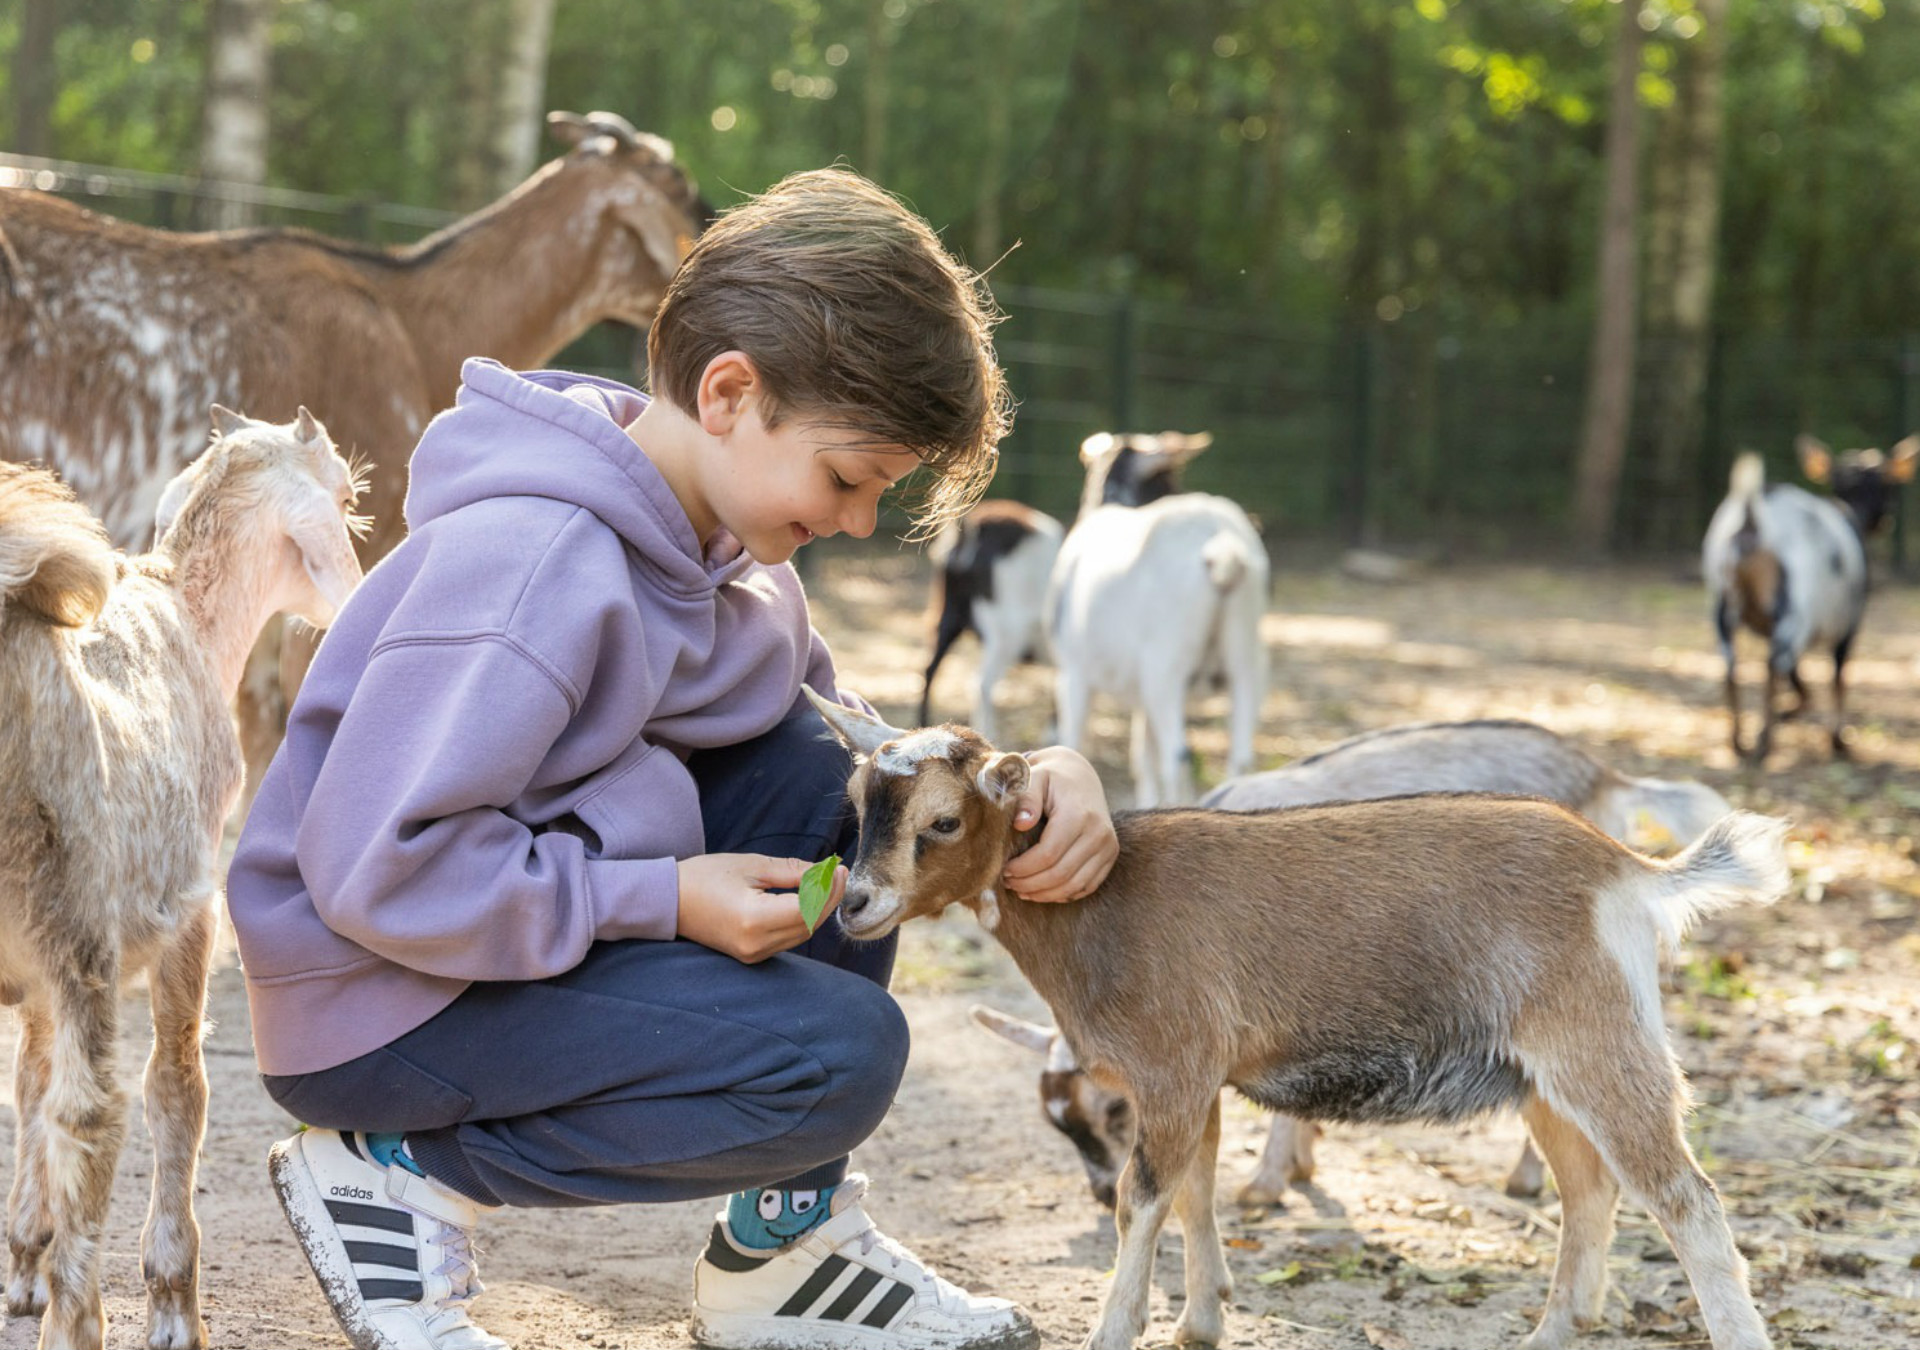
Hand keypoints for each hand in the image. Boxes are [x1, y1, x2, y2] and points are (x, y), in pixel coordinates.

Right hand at [675, 853, 844, 961]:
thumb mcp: (751, 865)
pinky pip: (787, 939)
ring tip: (825, 883)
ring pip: (801, 935)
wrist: (669, 901)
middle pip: (809, 925)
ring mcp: (752, 954)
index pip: (808, 909)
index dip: (828, 889)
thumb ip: (792, 871)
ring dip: (818, 910)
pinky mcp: (750, 955)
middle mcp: (755, 944)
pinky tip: (806, 899)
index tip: (838, 868)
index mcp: (754, 919)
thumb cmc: (705, 877)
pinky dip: (802, 920)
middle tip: (837, 873)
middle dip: (828, 899)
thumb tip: (825, 872)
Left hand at [1001, 747, 1117, 902]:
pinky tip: (1042, 891)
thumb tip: (1021, 823)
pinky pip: (1087, 886)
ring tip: (1022, 890)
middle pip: (1061, 874)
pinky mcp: (1110, 856)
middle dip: (1030, 884)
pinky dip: (1063, 894)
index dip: (1023, 868)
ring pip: (1074, 885)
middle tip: (1009, 883)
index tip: (1004, 870)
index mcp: (1079, 814)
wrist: (1081, 777)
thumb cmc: (1051, 778)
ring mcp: (1108, 846)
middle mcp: (1099, 833)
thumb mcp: (1035, 777)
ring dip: (1045, 894)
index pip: (1048, 854)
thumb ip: (1026, 798)